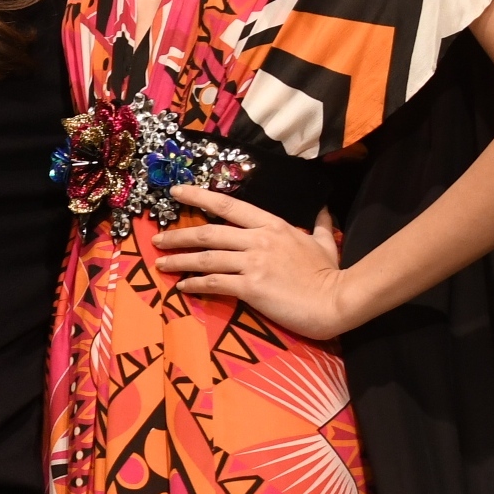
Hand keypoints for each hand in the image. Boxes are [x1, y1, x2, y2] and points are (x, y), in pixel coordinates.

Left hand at [149, 186, 350, 334]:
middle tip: (157, 238)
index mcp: (272, 225)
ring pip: (205, 258)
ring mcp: (253, 263)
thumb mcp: (325, 242)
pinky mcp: (249, 287)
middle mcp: (258, 240)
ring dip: (179, 260)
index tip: (176, 192)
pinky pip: (213, 283)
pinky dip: (194, 284)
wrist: (336, 301)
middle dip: (178, 234)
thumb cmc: (329, 274)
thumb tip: (324, 210)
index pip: (228, 205)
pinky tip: (182, 288)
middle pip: (208, 232)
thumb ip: (320, 225)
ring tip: (161, 263)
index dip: (198, 196)